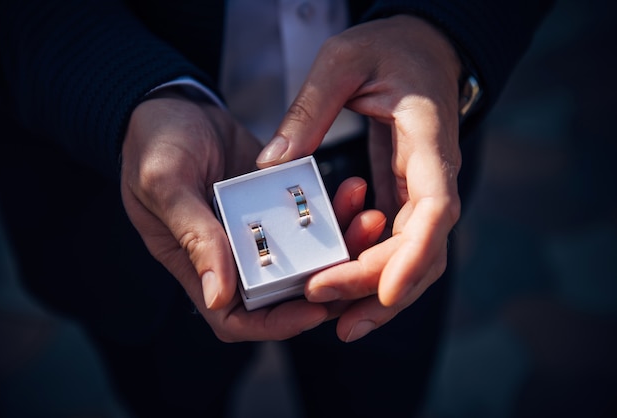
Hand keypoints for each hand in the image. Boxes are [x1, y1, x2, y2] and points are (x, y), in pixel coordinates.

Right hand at [120, 93, 383, 341]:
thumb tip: (217, 295)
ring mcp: (255, 229)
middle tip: (361, 262)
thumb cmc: (153, 146)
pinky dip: (331, 209)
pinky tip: (352, 190)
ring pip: (304, 255)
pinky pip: (308, 216)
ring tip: (366, 219)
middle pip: (283, 291)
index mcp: (198, 263)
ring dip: (338, 244)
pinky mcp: (273, 203)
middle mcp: (232, 254)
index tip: (316, 308)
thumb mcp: (166, 185)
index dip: (277, 323)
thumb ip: (194, 236)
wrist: (172, 104)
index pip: (239, 318)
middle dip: (325, 282)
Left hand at [256, 15, 462, 340]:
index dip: (414, 255)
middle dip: (379, 285)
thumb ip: (308, 110)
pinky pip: (396, 244)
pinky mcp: (405, 196)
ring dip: (380, 291)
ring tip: (340, 323)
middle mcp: (434, 174)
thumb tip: (271, 166)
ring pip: (415, 256)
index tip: (385, 294)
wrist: (422, 48)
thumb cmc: (389, 48)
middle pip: (422, 248)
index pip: (436, 208)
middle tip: (330, 312)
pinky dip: (373, 271)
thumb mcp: (342, 61)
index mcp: (428, 140)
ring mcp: (422, 189)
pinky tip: (343, 288)